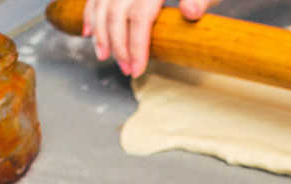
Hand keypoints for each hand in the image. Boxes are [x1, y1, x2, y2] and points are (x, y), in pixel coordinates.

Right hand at [83, 0, 219, 76]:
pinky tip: (90, 33)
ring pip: (102, 5)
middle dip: (118, 46)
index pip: (140, 17)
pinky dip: (91, 14)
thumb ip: (200, 0)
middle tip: (126, 69)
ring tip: (104, 56)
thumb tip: (190, 11)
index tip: (136, 69)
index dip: (136, 46)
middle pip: (117, 14)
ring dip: (100, 34)